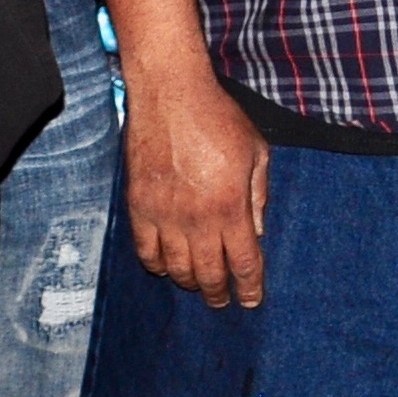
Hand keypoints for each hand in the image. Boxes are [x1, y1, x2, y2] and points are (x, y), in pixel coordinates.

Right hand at [124, 67, 271, 307]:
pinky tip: (167, 267)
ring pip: (177, 268)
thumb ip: (258, 196)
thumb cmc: (219, 118)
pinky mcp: (138, 206)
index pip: (244, 262)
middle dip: (219, 293)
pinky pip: (146, 251)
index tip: (251, 300)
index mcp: (231, 205)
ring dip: (190, 282)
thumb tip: (257, 233)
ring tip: (199, 285)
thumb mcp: (256, 152)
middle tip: (223, 300)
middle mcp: (197, 218)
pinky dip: (157, 266)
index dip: (249, 287)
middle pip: (209, 274)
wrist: (171, 95)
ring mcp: (164, 215)